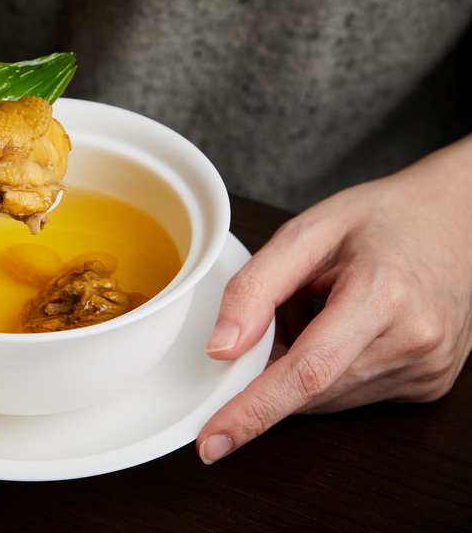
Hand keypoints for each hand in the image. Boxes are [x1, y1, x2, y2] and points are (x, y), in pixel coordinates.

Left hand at [197, 134, 471, 463]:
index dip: (252, 411)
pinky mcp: (427, 385)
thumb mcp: (308, 231)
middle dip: (272, 368)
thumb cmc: (385, 219)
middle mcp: (413, 342)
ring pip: (327, 397)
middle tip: (281, 313)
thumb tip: (220, 348)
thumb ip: (256, 287)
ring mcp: (426, 369)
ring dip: (300, 365)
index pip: (306, 372)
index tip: (213, 441)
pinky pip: (351, 394)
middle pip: (310, 389)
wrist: (457, 220)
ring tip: (323, 305)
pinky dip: (327, 371)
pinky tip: (342, 327)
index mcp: (382, 296)